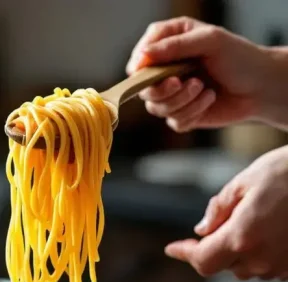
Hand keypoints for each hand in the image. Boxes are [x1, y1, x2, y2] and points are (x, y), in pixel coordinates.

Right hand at [126, 17, 275, 131]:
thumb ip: (174, 46)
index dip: (139, 65)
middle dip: (162, 89)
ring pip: (156, 108)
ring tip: (203, 89)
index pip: (140, 55)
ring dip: (181, 101)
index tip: (145, 70)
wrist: (262, 87)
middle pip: (143, 87)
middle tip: (180, 82)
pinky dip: (192, 113)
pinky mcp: (181, 114)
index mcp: (171, 44)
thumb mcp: (210, 41)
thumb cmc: (240, 58)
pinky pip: (173, 121)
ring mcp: (173, 94)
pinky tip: (209, 100)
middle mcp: (167, 69)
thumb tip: (143, 57)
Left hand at [165, 145, 287, 279]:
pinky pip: (271, 265)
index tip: (173, 249)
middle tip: (219, 222)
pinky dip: (263, 251)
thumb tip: (202, 230)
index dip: (184, 254)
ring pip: (248, 267)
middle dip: (214, 247)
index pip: (201, 260)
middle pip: (223, 265)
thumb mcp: (245, 181)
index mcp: (241, 237)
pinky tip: (273, 227)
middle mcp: (261, 258)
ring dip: (240, 250)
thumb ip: (218, 209)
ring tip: (256, 217)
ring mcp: (283, 266)